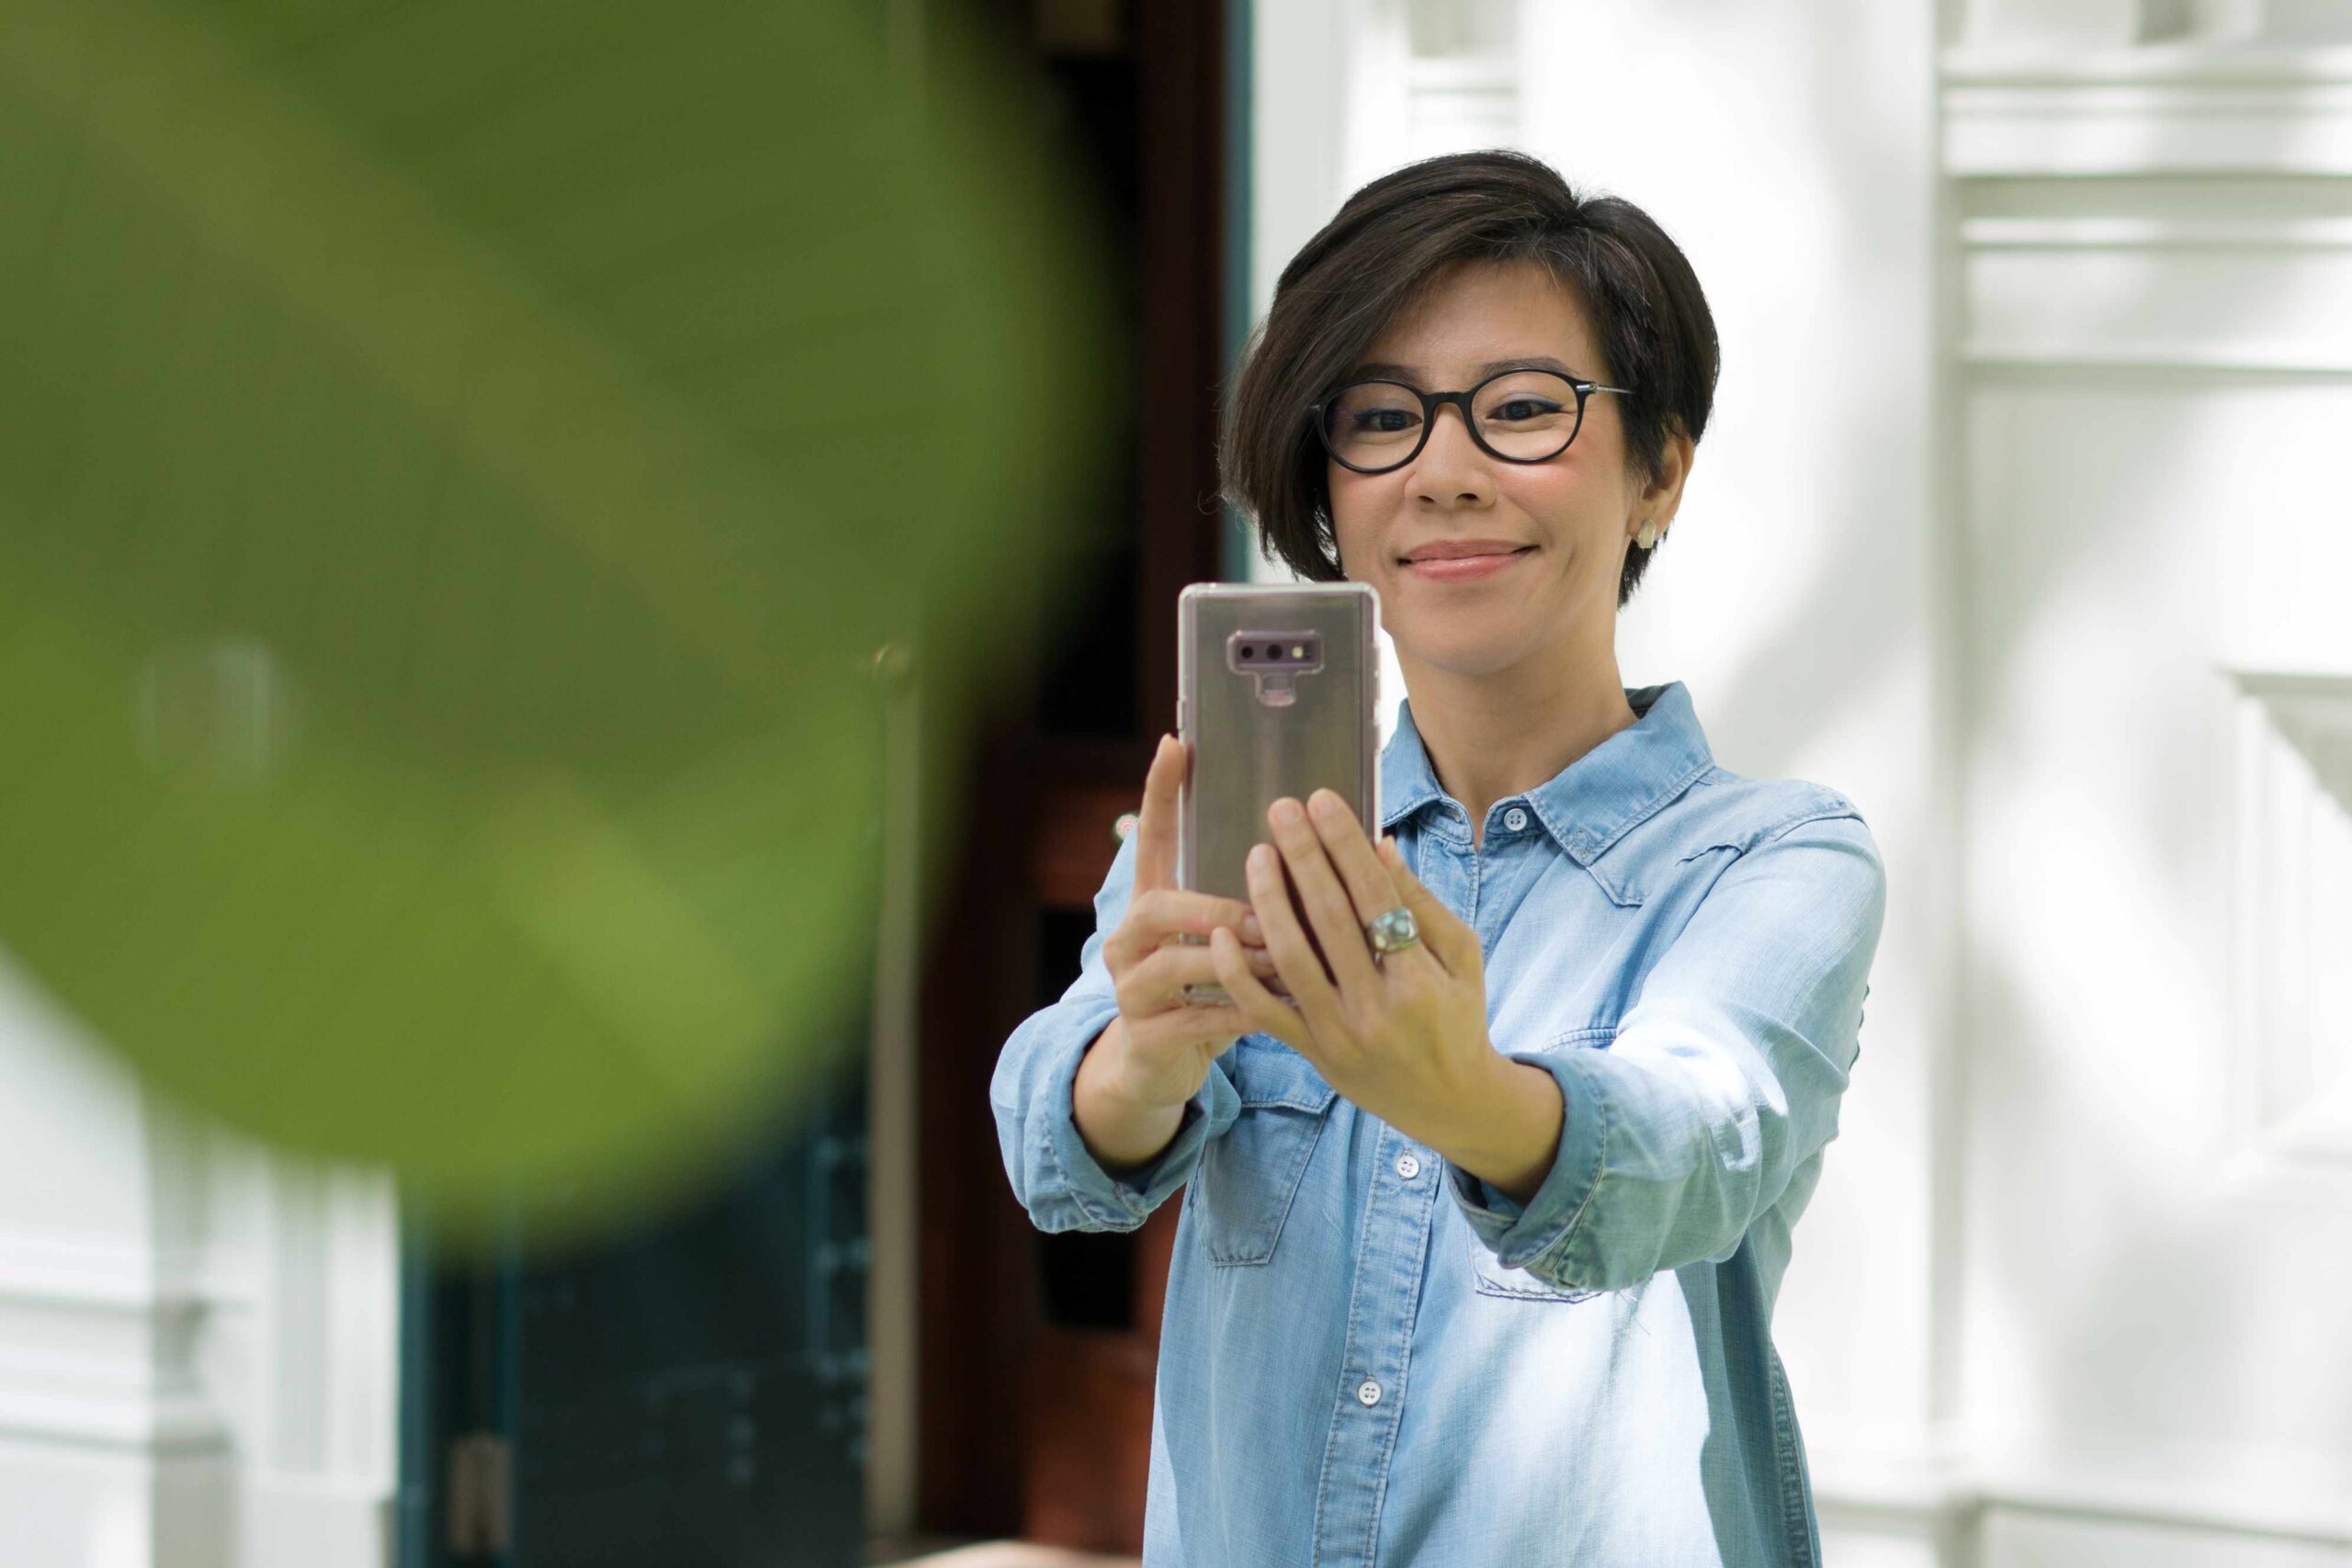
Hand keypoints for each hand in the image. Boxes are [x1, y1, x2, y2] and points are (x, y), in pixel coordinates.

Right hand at [1088, 734, 1281, 1110]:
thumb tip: (1307, 844)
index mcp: (1149, 906)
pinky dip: (1236, 1014)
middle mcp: (1127, 941)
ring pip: (1173, 965)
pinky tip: (1273, 1011)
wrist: (1155, 1065)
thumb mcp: (1218, 941)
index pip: (1150, 839)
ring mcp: (1130, 991)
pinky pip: (1192, 1021)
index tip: (1175, 743)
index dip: (1159, 792)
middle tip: (1265, 915)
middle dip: (1214, 907)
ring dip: (1234, 962)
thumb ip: (1251, 902)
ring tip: (1280, 962)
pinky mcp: (1145, 1037)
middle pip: (1156, 906)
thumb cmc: (1205, 991)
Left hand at [1206, 788, 1501, 1151]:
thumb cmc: (1459, 1017)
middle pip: (1330, 919)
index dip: (1346, 846)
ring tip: (1257, 854)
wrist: (1451, 1102)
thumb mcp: (1462, 958)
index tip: (1322, 801)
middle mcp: (1378, 1007)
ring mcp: (1340, 1034)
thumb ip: (1422, 903)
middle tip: (1281, 809)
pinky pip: (1265, 1012)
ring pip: (1292, 960)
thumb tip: (1380, 845)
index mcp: (1421, 979)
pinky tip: (1220, 933)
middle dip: (1304, 856)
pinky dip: (1237, 974)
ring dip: (1269, 901)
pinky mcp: (1313, 1053)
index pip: (1376, 898)